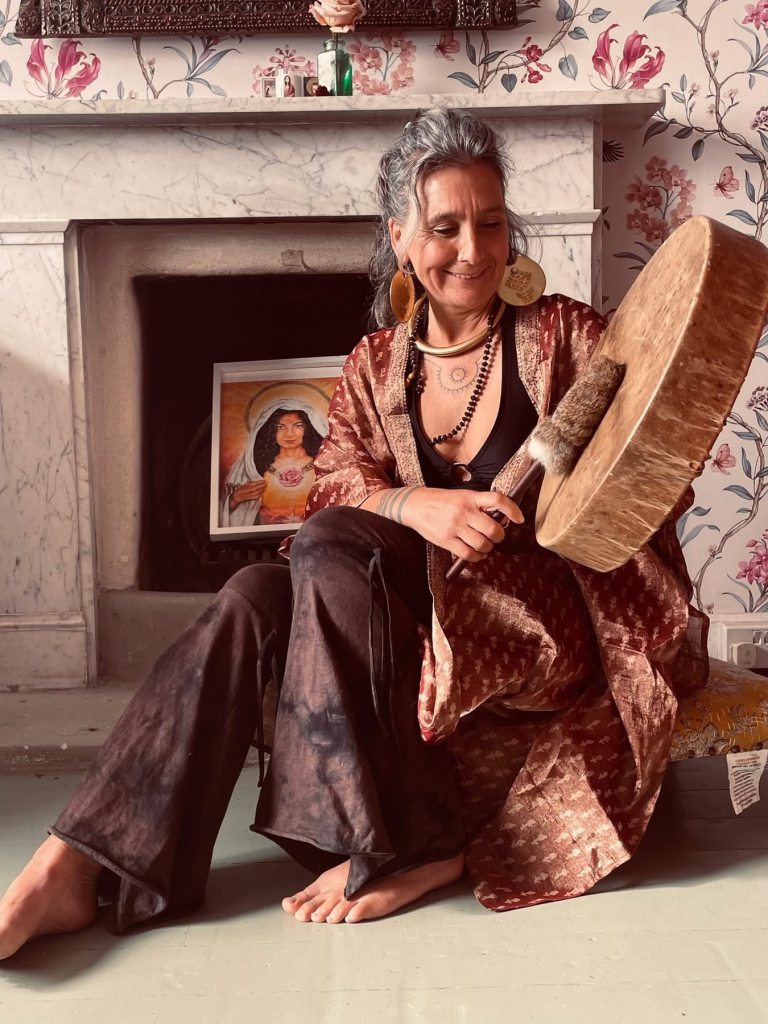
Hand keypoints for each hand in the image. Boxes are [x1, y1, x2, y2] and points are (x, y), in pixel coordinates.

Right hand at [230, 479, 265, 510]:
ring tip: (265, 487)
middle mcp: (250, 490)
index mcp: (248, 485)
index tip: (264, 480)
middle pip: (259, 487)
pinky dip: (261, 494)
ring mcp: (252, 494)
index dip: (261, 481)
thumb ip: (250, 483)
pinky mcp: (252, 498)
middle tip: (267, 483)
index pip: (256, 483)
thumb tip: (256, 481)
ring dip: (263, 489)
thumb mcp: (244, 484)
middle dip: (263, 485)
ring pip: (259, 492)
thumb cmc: (240, 490)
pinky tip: (263, 492)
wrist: (237, 496)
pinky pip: (258, 496)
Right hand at [370, 486, 522, 561]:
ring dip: (488, 548)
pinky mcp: (446, 540)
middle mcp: (464, 511)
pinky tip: (477, 554)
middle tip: (496, 536)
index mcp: (470, 497)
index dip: (512, 510)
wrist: (414, 505)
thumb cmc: (440, 501)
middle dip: (499, 536)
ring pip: (482, 544)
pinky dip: (477, 557)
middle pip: (493, 529)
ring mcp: (455, 527)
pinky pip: (468, 554)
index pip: (497, 500)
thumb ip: (478, 505)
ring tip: (486, 546)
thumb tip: (500, 519)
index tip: (519, 519)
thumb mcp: (461, 496)